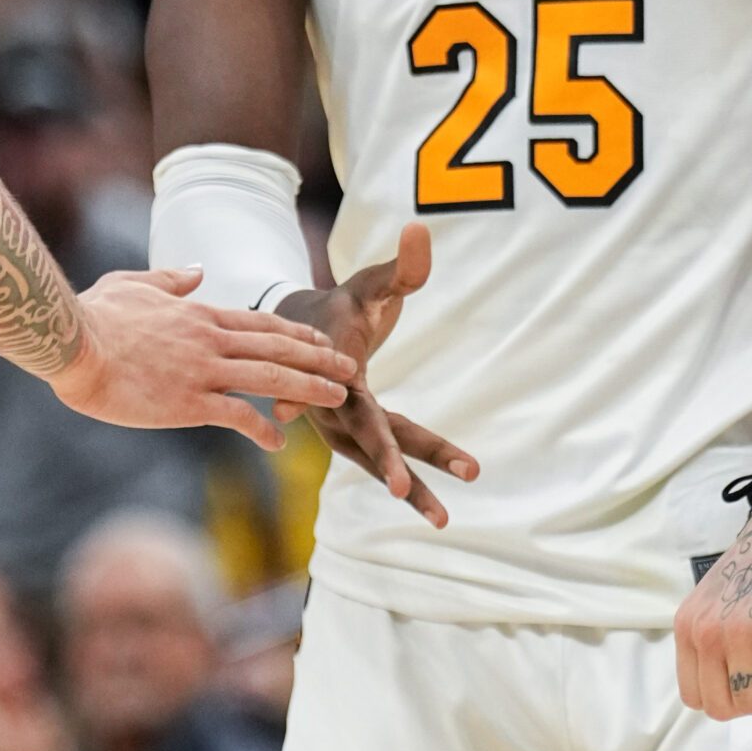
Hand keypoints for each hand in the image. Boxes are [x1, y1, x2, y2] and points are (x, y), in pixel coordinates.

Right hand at [49, 266, 354, 449]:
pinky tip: (278, 443)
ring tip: (340, 397)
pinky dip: (262, 429)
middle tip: (351, 368)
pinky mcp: (188, 402)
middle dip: (320, 358)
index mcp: (200, 314)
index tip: (321, 341)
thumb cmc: (93, 315)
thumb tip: (197, 273)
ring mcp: (203, 371)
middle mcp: (211, 339)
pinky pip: (237, 415)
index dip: (296, 333)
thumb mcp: (133, 284)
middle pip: (279, 347)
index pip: (262, 322)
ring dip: (310, 388)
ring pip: (272, 377)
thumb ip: (170, 279)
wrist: (72, 343)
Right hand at [275, 222, 479, 525]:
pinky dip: (409, 481)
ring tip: (446, 521)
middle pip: (373, 442)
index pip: (362, 411)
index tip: (397, 481)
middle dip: (398, 471)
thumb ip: (403, 265)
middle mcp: (335, 408)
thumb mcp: (372, 282)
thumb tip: (421, 229)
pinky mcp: (355, 434)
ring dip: (412, 489)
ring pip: (378, 460)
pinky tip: (437, 510)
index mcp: (338, 375)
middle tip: (420, 503)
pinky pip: (385, 458)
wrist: (305, 331)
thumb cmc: (344, 302)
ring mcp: (342, 426)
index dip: (380, 444)